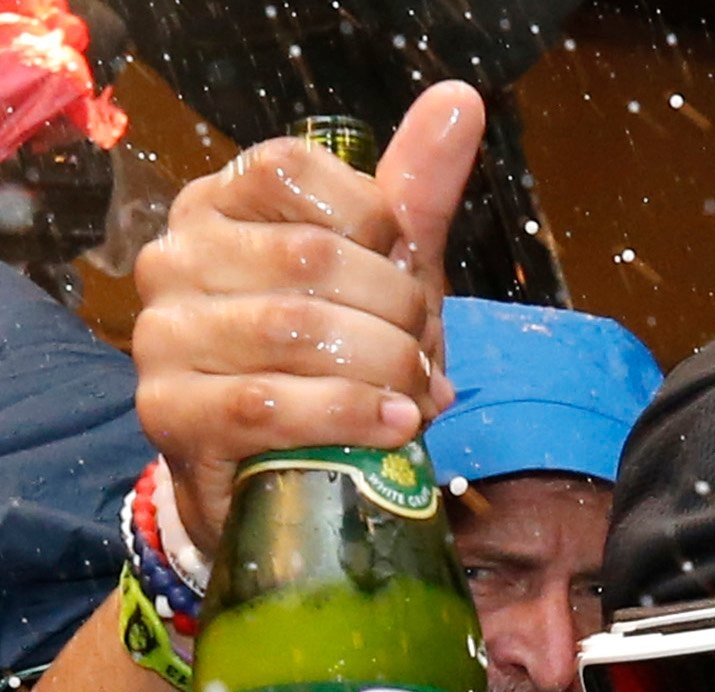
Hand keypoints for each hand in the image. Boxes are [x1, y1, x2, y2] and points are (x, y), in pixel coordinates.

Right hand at [132, 81, 485, 553]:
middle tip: (423, 361)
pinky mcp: (167, 410)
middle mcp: (177, 257)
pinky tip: (391, 427)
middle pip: (311, 257)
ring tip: (414, 400)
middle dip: (396, 317)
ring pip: (293, 330)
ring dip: (381, 371)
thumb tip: (460, 103)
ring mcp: (162, 333)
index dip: (378, 230)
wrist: (277, 473)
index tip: (407, 281)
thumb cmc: (334, 363)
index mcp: (221, 205)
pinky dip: (347, 416)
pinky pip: (266, 403)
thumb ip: (414, 197)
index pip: (297, 172)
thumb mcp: (384, 277)